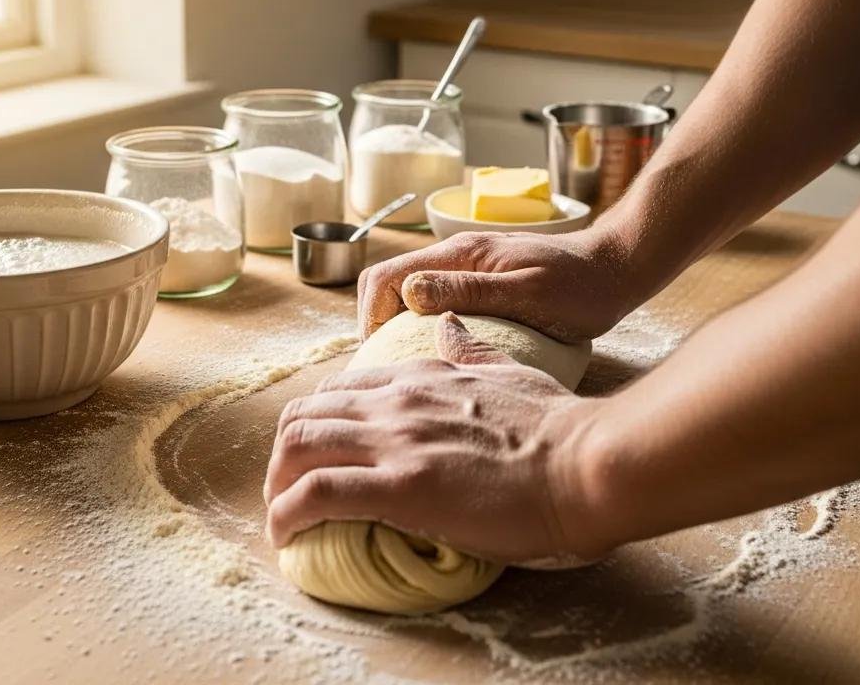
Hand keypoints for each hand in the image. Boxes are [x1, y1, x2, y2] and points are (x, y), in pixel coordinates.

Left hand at [265, 313, 612, 565]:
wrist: (583, 461)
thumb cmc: (555, 423)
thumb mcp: (507, 370)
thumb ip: (470, 349)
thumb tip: (449, 324)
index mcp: (420, 376)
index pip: (338, 389)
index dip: (315, 423)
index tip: (315, 453)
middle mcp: (396, 401)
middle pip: (303, 415)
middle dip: (281, 454)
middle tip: (288, 489)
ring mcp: (396, 441)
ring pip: (296, 446)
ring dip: (276, 484)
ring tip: (281, 516)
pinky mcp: (400, 486)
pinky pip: (316, 494)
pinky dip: (287, 515)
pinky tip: (286, 535)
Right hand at [357, 227, 632, 342]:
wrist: (617, 270)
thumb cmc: (581, 287)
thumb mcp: (527, 294)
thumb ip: (468, 290)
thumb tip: (409, 293)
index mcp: (460, 255)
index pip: (387, 277)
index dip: (370, 317)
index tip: (377, 359)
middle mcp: (456, 256)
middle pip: (390, 282)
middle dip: (376, 323)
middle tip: (384, 369)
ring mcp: (468, 268)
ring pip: (410, 292)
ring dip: (397, 325)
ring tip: (405, 368)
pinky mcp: (482, 282)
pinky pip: (436, 300)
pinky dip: (422, 325)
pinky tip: (438, 355)